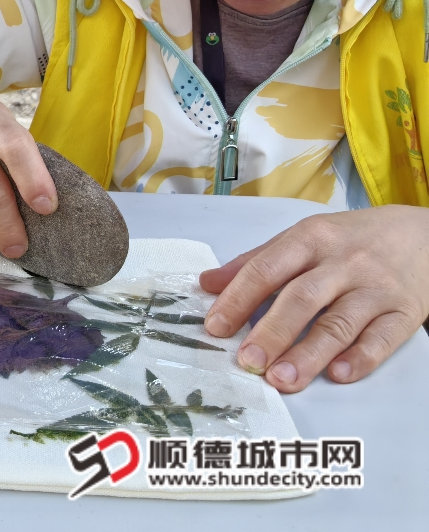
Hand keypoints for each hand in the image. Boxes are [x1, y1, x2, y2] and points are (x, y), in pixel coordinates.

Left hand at [199, 205, 428, 391]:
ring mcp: (375, 288)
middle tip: (248, 361)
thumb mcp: (302, 238)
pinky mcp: (405, 312)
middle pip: (302, 298)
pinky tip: (337, 375)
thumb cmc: (350, 240)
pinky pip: (382, 338)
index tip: (215, 327)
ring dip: (309, 353)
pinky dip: (360, 358)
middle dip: (273, 331)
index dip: (238, 299)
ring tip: (282, 379)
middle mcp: (343, 262)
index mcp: (310, 239)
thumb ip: (255, 262)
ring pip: (340, 323)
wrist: (421, 234)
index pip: (267, 269)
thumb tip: (207, 284)